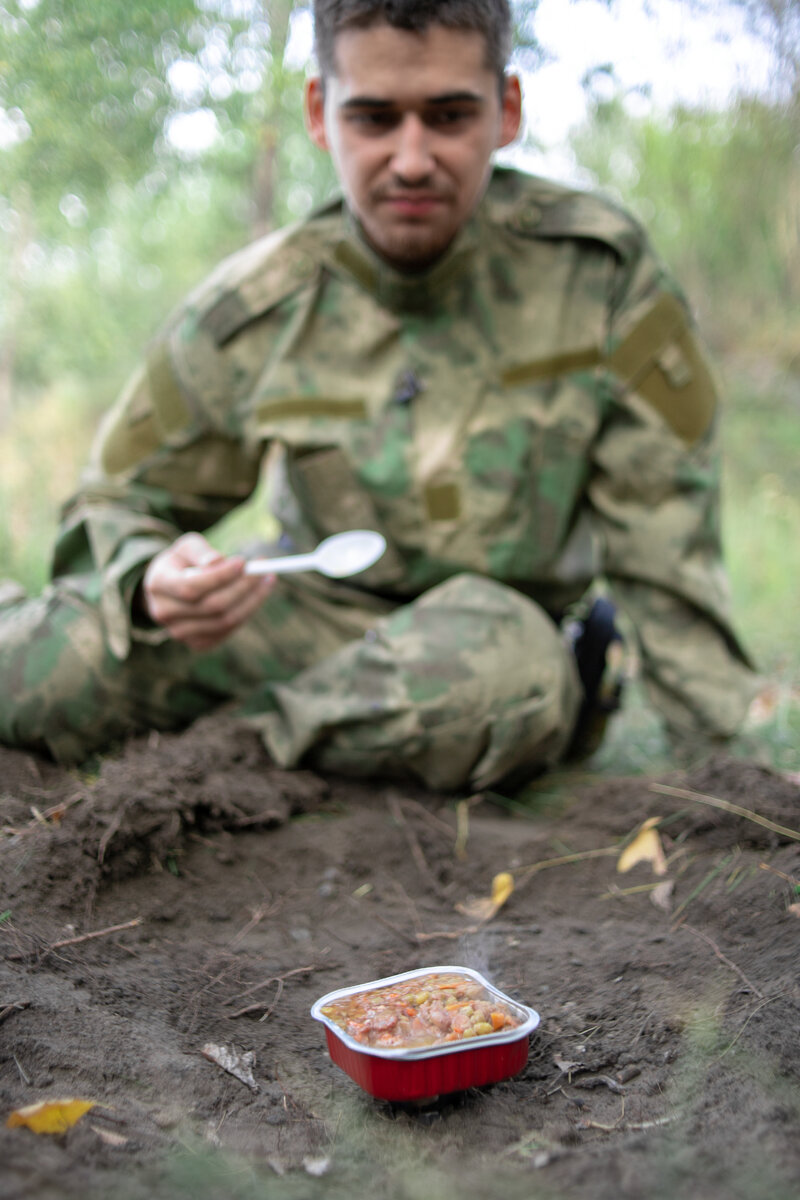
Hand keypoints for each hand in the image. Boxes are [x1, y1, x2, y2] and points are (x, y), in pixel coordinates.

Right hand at [141, 533, 273, 651]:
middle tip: (265, 570)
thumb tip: (217, 562)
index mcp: (158, 584)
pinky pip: (228, 630)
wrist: (169, 590)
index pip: (191, 587)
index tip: (243, 562)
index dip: (220, 576)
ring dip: (252, 600)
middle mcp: (165, 613)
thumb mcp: (186, 547)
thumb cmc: (181, 562)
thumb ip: (201, 551)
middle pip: (213, 606)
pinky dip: (246, 612)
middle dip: (244, 587)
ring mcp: (180, 632)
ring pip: (225, 621)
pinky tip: (253, 596)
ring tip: (266, 580)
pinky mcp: (197, 643)